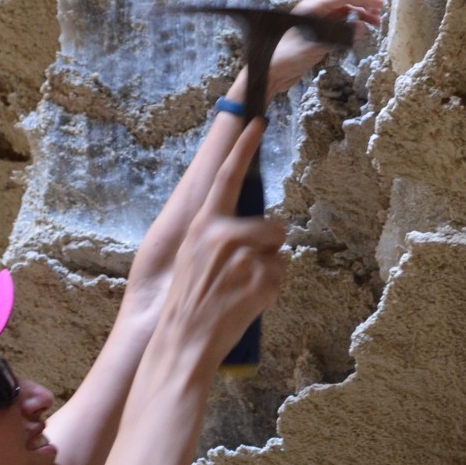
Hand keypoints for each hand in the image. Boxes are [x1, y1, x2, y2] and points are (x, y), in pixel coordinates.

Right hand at [159, 120, 286, 368]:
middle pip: (273, 225)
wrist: (183, 341)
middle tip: (245, 272)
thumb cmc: (188, 303)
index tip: (258, 123)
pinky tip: (248, 302)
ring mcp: (243, 256)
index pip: (227, 177)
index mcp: (202, 226)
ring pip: (279, 253)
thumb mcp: (192, 258)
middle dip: (270, 246)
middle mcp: (222, 234)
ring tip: (241, 290)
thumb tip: (249, 228)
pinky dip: (273, 290)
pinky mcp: (260, 278)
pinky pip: (282, 275)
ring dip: (270, 271)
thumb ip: (216, 236)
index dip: (244, 149)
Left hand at [229, 0, 384, 104]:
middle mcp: (314, 12)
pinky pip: (337, 27)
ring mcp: (315, 23)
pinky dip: (350, 28)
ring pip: (342, 15)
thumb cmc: (286, 57)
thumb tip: (362, 29)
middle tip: (379, 18)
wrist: (271, 73)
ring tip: (374, 26)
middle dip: (363, 8)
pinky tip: (358, 35)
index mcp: (312, 8)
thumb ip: (339, 36)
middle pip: (344, 3)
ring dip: (358, 18)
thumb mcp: (315, 46)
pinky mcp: (316, 35)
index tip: (380, 5)